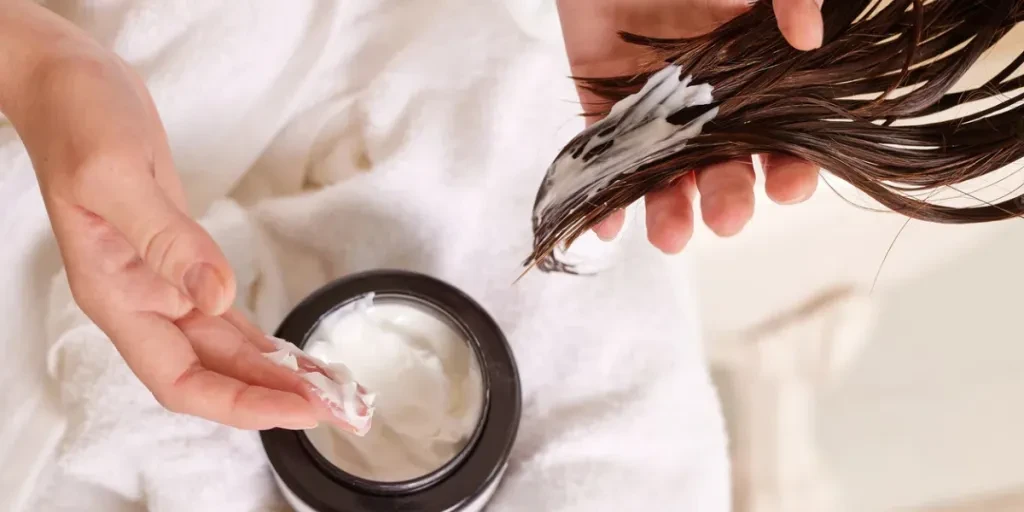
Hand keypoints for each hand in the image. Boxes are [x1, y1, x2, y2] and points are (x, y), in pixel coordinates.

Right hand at [2, 6, 323, 429]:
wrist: (70, 85)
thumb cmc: (79, 122)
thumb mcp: (117, 176)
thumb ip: (167, 241)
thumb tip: (215, 297)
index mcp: (117, 296)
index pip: (181, 379)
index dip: (239, 403)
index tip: (297, 408)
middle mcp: (141, 302)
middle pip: (212, 376)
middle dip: (273, 398)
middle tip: (339, 409)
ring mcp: (162, 284)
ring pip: (225, 351)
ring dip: (275, 374)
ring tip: (330, 390)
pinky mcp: (183, 261)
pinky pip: (226, 319)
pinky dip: (261, 341)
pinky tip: (292, 356)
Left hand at [557, 0, 822, 252]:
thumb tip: (809, 36)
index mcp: (753, 77)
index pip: (782, 135)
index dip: (790, 165)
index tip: (789, 185)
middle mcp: (707, 104)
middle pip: (724, 167)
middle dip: (729, 198)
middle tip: (727, 217)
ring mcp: (656, 110)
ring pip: (667, 172)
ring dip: (671, 210)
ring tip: (672, 237)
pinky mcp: (604, 107)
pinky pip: (604, 156)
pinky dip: (603, 194)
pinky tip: (608, 225)